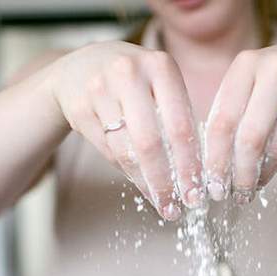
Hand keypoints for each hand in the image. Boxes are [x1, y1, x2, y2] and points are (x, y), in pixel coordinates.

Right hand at [50, 41, 202, 219]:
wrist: (80, 68)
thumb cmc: (135, 84)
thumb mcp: (159, 85)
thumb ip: (177, 120)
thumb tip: (196, 177)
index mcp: (160, 66)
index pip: (180, 125)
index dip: (189, 165)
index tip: (197, 193)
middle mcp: (129, 73)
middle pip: (150, 142)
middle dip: (165, 182)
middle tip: (176, 208)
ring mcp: (99, 89)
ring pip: (126, 151)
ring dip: (146, 183)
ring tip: (161, 204)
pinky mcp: (78, 107)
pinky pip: (107, 150)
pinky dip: (127, 172)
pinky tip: (141, 185)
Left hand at [202, 40, 276, 201]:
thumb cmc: (276, 84)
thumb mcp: (249, 84)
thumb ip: (229, 116)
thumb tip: (213, 170)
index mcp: (247, 64)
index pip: (223, 120)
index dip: (216, 159)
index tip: (213, 185)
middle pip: (251, 137)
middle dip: (242, 174)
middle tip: (237, 194)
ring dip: (265, 172)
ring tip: (256, 183)